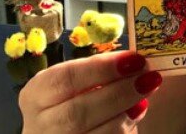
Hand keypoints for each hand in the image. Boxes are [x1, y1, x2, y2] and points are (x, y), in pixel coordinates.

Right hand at [19, 51, 161, 133]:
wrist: (65, 129)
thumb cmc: (74, 99)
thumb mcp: (77, 83)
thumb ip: (100, 73)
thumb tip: (135, 62)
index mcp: (36, 94)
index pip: (65, 79)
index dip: (102, 68)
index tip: (135, 59)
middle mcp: (38, 125)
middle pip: (78, 112)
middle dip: (119, 93)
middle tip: (149, 78)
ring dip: (124, 116)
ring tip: (145, 99)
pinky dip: (123, 132)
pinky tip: (135, 117)